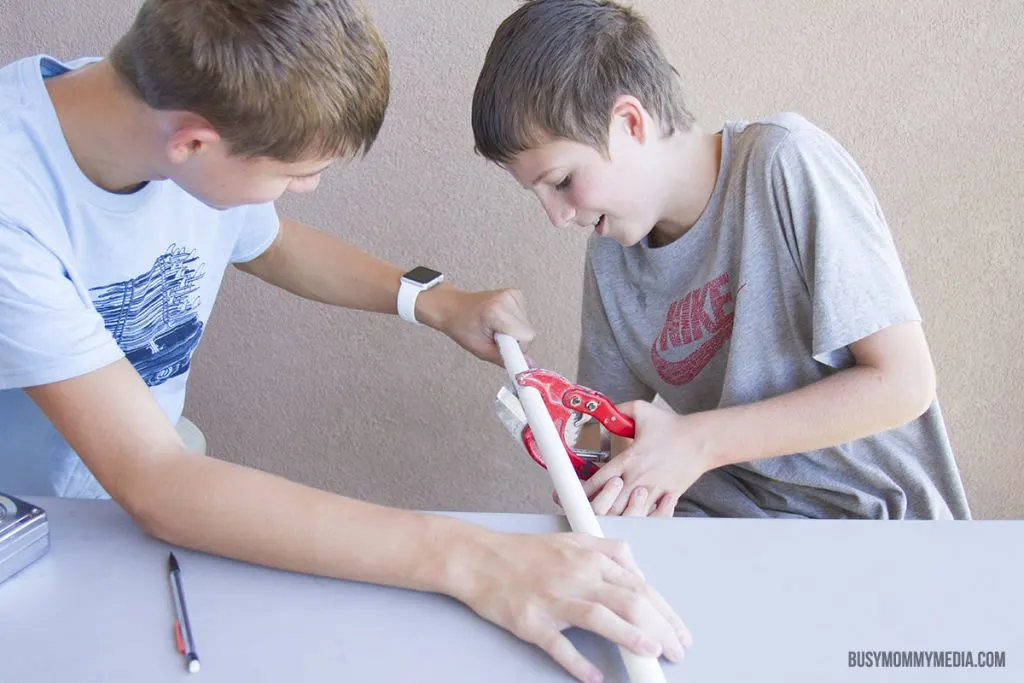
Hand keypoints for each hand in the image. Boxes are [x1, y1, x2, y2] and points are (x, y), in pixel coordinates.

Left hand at [421, 286, 534, 364]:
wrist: (453, 308)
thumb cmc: (461, 325)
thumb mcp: (479, 349)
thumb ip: (505, 358)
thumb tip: (528, 365)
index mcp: (496, 311)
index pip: (527, 336)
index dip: (517, 347)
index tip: (509, 352)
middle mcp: (507, 299)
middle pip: (529, 332)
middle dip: (515, 340)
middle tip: (495, 337)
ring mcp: (512, 294)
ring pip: (528, 325)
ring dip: (515, 332)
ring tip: (495, 327)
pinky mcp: (515, 294)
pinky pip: (525, 317)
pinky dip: (515, 323)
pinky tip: (500, 320)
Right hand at [454, 530, 691, 682]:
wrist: (477, 558)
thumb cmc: (524, 552)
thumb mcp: (571, 540)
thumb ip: (608, 552)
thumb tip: (638, 573)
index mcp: (588, 558)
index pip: (639, 585)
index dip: (666, 611)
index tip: (679, 632)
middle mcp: (575, 576)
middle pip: (628, 600)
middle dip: (660, 628)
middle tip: (677, 651)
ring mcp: (552, 599)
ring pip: (599, 617)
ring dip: (631, 636)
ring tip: (653, 654)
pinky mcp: (530, 621)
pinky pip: (557, 644)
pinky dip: (578, 663)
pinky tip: (595, 676)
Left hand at [582, 402, 714, 516]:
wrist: (701, 439)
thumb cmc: (672, 427)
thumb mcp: (641, 410)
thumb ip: (619, 410)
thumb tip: (605, 410)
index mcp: (628, 459)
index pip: (597, 481)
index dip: (583, 491)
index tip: (575, 494)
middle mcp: (638, 478)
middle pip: (610, 505)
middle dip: (598, 510)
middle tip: (590, 510)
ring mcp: (654, 490)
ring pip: (630, 516)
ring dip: (619, 517)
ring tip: (611, 516)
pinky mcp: (668, 497)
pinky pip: (652, 517)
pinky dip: (643, 520)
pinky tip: (636, 517)